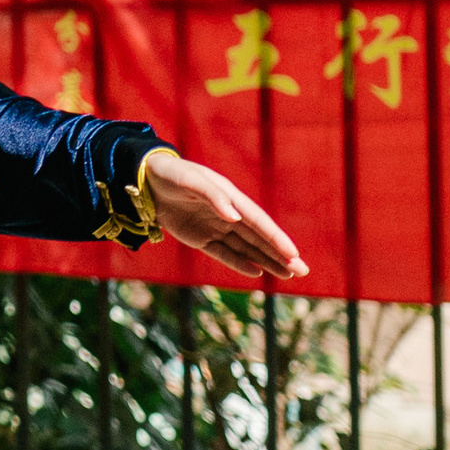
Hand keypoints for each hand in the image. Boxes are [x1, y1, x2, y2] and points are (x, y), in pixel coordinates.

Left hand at [145, 150, 306, 283]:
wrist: (147, 179)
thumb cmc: (173, 174)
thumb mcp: (191, 181)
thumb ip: (214, 196)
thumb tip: (235, 217)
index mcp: (231, 197)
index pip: (258, 222)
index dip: (276, 238)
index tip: (293, 253)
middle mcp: (228, 214)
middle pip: (259, 238)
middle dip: (281, 255)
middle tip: (303, 271)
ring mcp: (216, 227)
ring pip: (246, 248)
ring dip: (267, 261)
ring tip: (288, 274)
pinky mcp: (201, 238)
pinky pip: (224, 253)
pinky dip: (240, 263)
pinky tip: (257, 272)